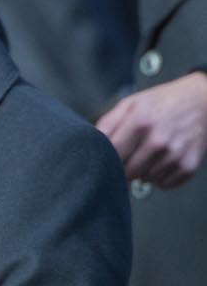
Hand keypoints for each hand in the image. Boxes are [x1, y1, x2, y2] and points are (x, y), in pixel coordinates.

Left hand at [97, 71, 206, 186]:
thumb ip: (107, 124)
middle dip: (123, 167)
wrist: (202, 101)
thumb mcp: (130, 104)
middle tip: (129, 154)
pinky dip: (160, 177)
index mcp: (140, 123)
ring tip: (149, 153)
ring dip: (142, 171)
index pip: (112, 156)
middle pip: (127, 172)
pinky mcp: (189, 166)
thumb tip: (89, 145)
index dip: (105, 160)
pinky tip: (161, 160)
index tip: (105, 159)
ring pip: (144, 180)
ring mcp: (175, 155)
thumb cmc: (162, 103)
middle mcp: (158, 140)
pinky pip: (164, 184)